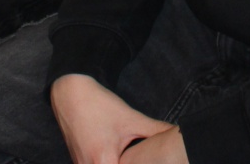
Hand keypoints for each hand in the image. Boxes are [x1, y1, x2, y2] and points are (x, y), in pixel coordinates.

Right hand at [52, 74, 174, 163]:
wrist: (70, 94)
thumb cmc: (100, 106)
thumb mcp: (131, 118)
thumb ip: (156, 129)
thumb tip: (178, 132)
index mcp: (103, 162)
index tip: (144, 162)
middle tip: (135, 157)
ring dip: (115, 163)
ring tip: (126, 157)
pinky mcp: (78, 162)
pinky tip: (116, 158)